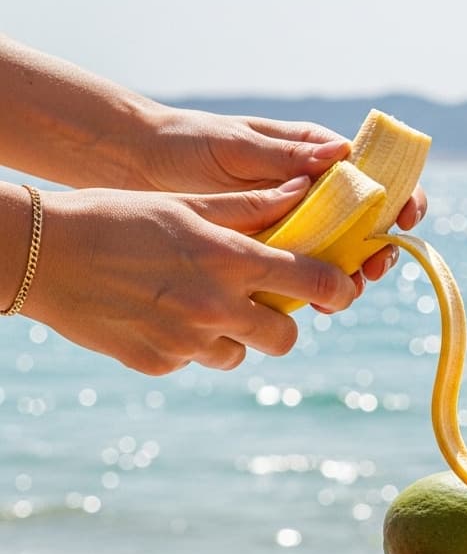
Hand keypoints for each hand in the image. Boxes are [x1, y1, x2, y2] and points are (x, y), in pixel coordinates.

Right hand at [24, 177, 362, 374]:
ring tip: (195, 303)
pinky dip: (188, 344)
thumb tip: (303, 190)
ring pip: (240, 353)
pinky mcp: (159, 363)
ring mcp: (187, 342)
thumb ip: (250, 208)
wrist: (38, 253)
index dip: (338, 289)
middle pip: (285, 337)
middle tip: (259, 303)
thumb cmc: (116, 217)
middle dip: (280, 322)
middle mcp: (217, 307)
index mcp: (231, 261)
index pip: (315, 284)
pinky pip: (194, 360)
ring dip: (232, 334)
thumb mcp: (185, 205)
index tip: (341, 290)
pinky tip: (158, 315)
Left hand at [139, 107, 428, 289]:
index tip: (405, 218)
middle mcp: (314, 190)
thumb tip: (345, 157)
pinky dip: (315, 291)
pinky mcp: (273, 251)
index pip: (376, 175)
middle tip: (372, 269)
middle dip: (379, 249)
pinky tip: (312, 306)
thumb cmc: (190, 143)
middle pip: (368, 223)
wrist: (139, 168)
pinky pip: (304, 273)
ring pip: (341, 254)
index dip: (401, 197)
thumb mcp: (240, 146)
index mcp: (316, 156)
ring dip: (350, 276)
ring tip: (344, 295)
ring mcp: (296, 223)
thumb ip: (289, 157)